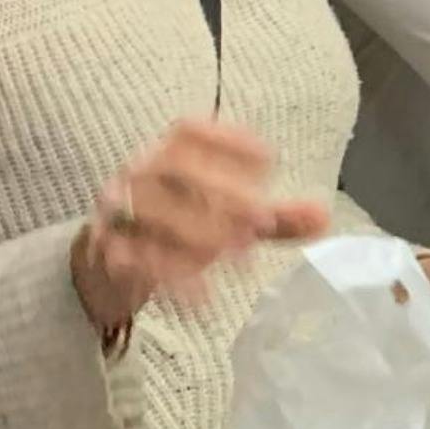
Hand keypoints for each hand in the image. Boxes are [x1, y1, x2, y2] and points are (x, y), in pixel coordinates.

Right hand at [72, 117, 329, 333]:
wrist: (108, 266)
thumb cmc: (180, 227)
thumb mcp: (229, 218)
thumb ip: (276, 216)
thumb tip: (325, 217)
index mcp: (169, 154)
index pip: (191, 130)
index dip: (229, 141)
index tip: (267, 161)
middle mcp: (138, 174)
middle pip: (174, 169)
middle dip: (221, 192)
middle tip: (262, 222)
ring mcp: (116, 211)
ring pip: (151, 211)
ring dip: (200, 233)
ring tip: (243, 256)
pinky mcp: (104, 251)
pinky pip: (134, 258)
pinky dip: (172, 278)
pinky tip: (205, 298)